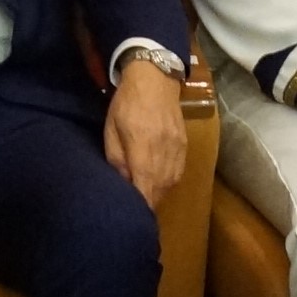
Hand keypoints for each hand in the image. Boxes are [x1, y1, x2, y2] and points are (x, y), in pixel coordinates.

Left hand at [103, 56, 187, 206]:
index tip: (131, 216)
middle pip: (159, 193)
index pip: (145, 193)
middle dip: (147, 204)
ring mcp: (177, 153)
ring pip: (169, 185)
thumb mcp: (111, 130)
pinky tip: (157, 180)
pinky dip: (167, 181)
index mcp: (144, 153)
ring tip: (144, 197)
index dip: (139, 208)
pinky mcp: (185, 147)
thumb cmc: (126, 104)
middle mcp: (164, 157)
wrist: (155, 79)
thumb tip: (123, 184)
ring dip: (157, 194)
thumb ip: (117, 160)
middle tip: (135, 209)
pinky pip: (177, 173)